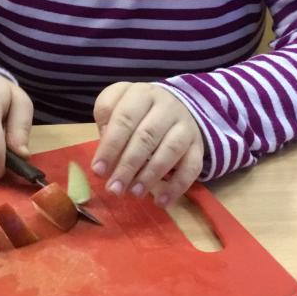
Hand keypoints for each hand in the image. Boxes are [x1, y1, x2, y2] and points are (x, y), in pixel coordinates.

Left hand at [91, 83, 203, 207]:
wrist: (174, 104)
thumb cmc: (136, 111)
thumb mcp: (116, 105)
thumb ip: (107, 121)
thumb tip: (106, 151)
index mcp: (141, 94)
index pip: (124, 119)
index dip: (110, 146)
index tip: (98, 170)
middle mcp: (166, 106)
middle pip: (147, 136)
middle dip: (128, 165)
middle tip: (114, 189)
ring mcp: (185, 125)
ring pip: (170, 150)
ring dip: (151, 175)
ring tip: (134, 193)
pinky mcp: (198, 145)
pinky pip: (192, 167)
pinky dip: (177, 186)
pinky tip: (161, 201)